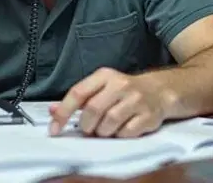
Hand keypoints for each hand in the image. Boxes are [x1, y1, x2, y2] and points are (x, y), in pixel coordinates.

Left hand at [48, 67, 165, 137]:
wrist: (159, 91)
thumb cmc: (123, 92)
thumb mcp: (100, 88)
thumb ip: (77, 99)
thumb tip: (52, 110)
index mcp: (104, 76)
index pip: (78, 92)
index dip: (63, 112)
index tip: (54, 129)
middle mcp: (120, 85)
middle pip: (93, 110)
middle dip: (86, 125)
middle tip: (88, 129)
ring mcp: (136, 100)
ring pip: (109, 123)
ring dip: (102, 132)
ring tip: (105, 129)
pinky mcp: (148, 116)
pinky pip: (126, 133)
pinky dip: (119, 136)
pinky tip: (120, 129)